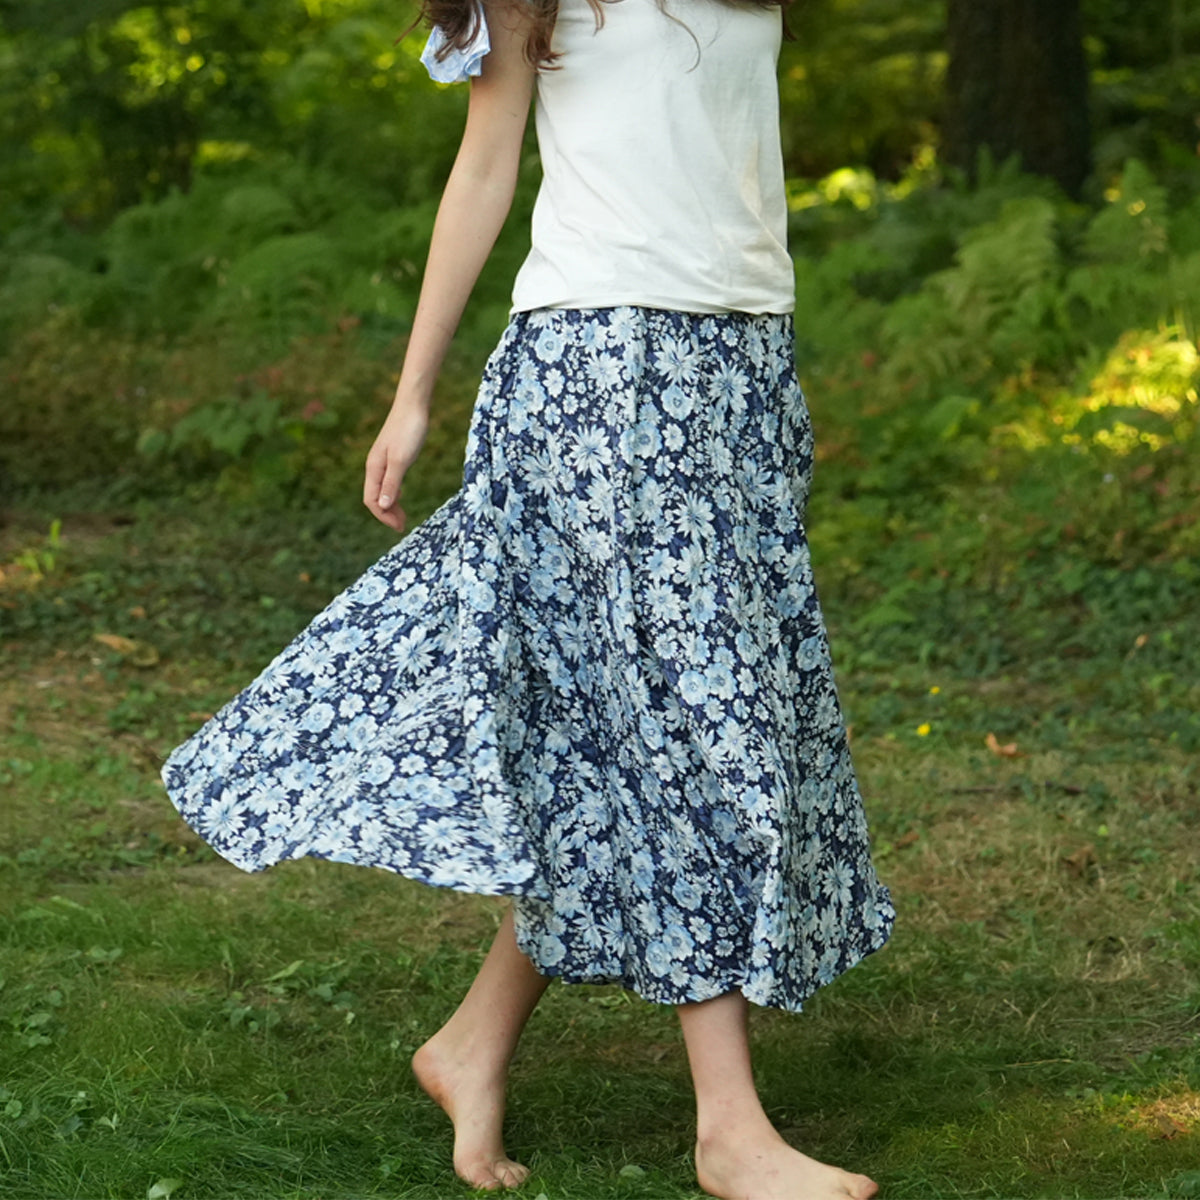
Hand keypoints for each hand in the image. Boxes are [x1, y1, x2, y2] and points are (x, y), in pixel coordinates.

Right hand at [363, 401, 429, 531]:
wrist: (414, 405)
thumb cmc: (408, 431)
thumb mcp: (401, 460)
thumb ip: (391, 483)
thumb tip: (382, 506)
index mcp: (374, 468)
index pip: (372, 500)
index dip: (383, 516)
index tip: (400, 526)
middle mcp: (374, 466)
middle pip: (374, 497)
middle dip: (386, 514)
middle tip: (403, 525)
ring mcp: (382, 461)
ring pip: (381, 490)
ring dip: (390, 505)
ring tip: (402, 516)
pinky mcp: (392, 456)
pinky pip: (387, 480)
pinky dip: (393, 493)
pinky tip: (400, 496)